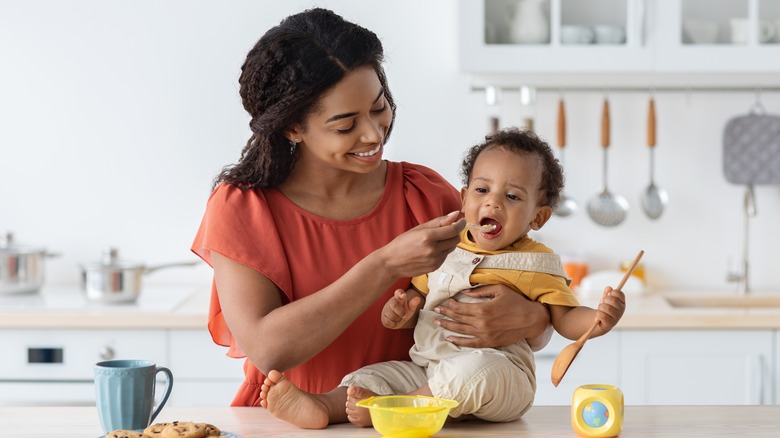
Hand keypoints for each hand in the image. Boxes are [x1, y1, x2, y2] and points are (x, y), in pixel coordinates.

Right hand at [378, 211, 464, 278]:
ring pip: (452, 248)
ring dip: (448, 242)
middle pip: (456, 239)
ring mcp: (435, 260)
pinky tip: (430, 250)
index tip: (462, 220)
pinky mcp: (435, 267)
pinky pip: (445, 256)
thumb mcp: (419, 228)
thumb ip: (439, 221)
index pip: (453, 230)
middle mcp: (433, 249)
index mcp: (428, 237)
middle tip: (446, 229)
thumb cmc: (403, 243)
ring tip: (435, 241)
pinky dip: (442, 251)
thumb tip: (456, 214)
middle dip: (454, 233)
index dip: (461, 224)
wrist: (391, 262)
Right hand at [381, 289, 420, 328]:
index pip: (398, 292)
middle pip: (394, 305)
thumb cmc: (404, 311)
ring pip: (391, 315)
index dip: (400, 293)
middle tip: (404, 315)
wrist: (397, 320)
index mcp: (399, 297)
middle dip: (401, 312)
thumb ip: (413, 303)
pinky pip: (388, 322)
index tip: (403, 295)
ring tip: (399, 318)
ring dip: (398, 319)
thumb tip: (418, 299)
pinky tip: (395, 322)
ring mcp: (386, 309)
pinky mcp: (383, 317)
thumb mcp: (410, 308)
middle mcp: (391, 302)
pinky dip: (393, 324)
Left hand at [433, 284, 549, 348]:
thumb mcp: (499, 290)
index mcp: (483, 309)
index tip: (444, 302)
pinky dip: (459, 342)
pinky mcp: (490, 342)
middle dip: (446, 314)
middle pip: (458, 318)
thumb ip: (480, 291)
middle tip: (436, 311)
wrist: (532, 320)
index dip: (451, 304)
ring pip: (461, 331)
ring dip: (448, 326)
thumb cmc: (516, 302)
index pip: (461, 307)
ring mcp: (485, 334)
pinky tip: (449, 339)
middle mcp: (482, 323)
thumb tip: (465, 292)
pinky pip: (470, 343)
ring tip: (438, 322)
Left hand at [593, 286, 625, 335]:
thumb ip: (606, 293)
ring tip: (600, 310)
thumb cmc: (604, 308)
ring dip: (600, 307)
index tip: (609, 294)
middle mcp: (622, 310)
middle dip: (604, 300)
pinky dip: (598, 314)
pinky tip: (598, 316)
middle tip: (603, 303)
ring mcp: (617, 317)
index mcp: (622, 302)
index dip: (612, 292)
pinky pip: (602, 315)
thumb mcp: (605, 299)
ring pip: (606, 308)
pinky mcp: (610, 323)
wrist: (600, 321)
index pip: (620, 294)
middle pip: (612, 300)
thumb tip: (609, 288)